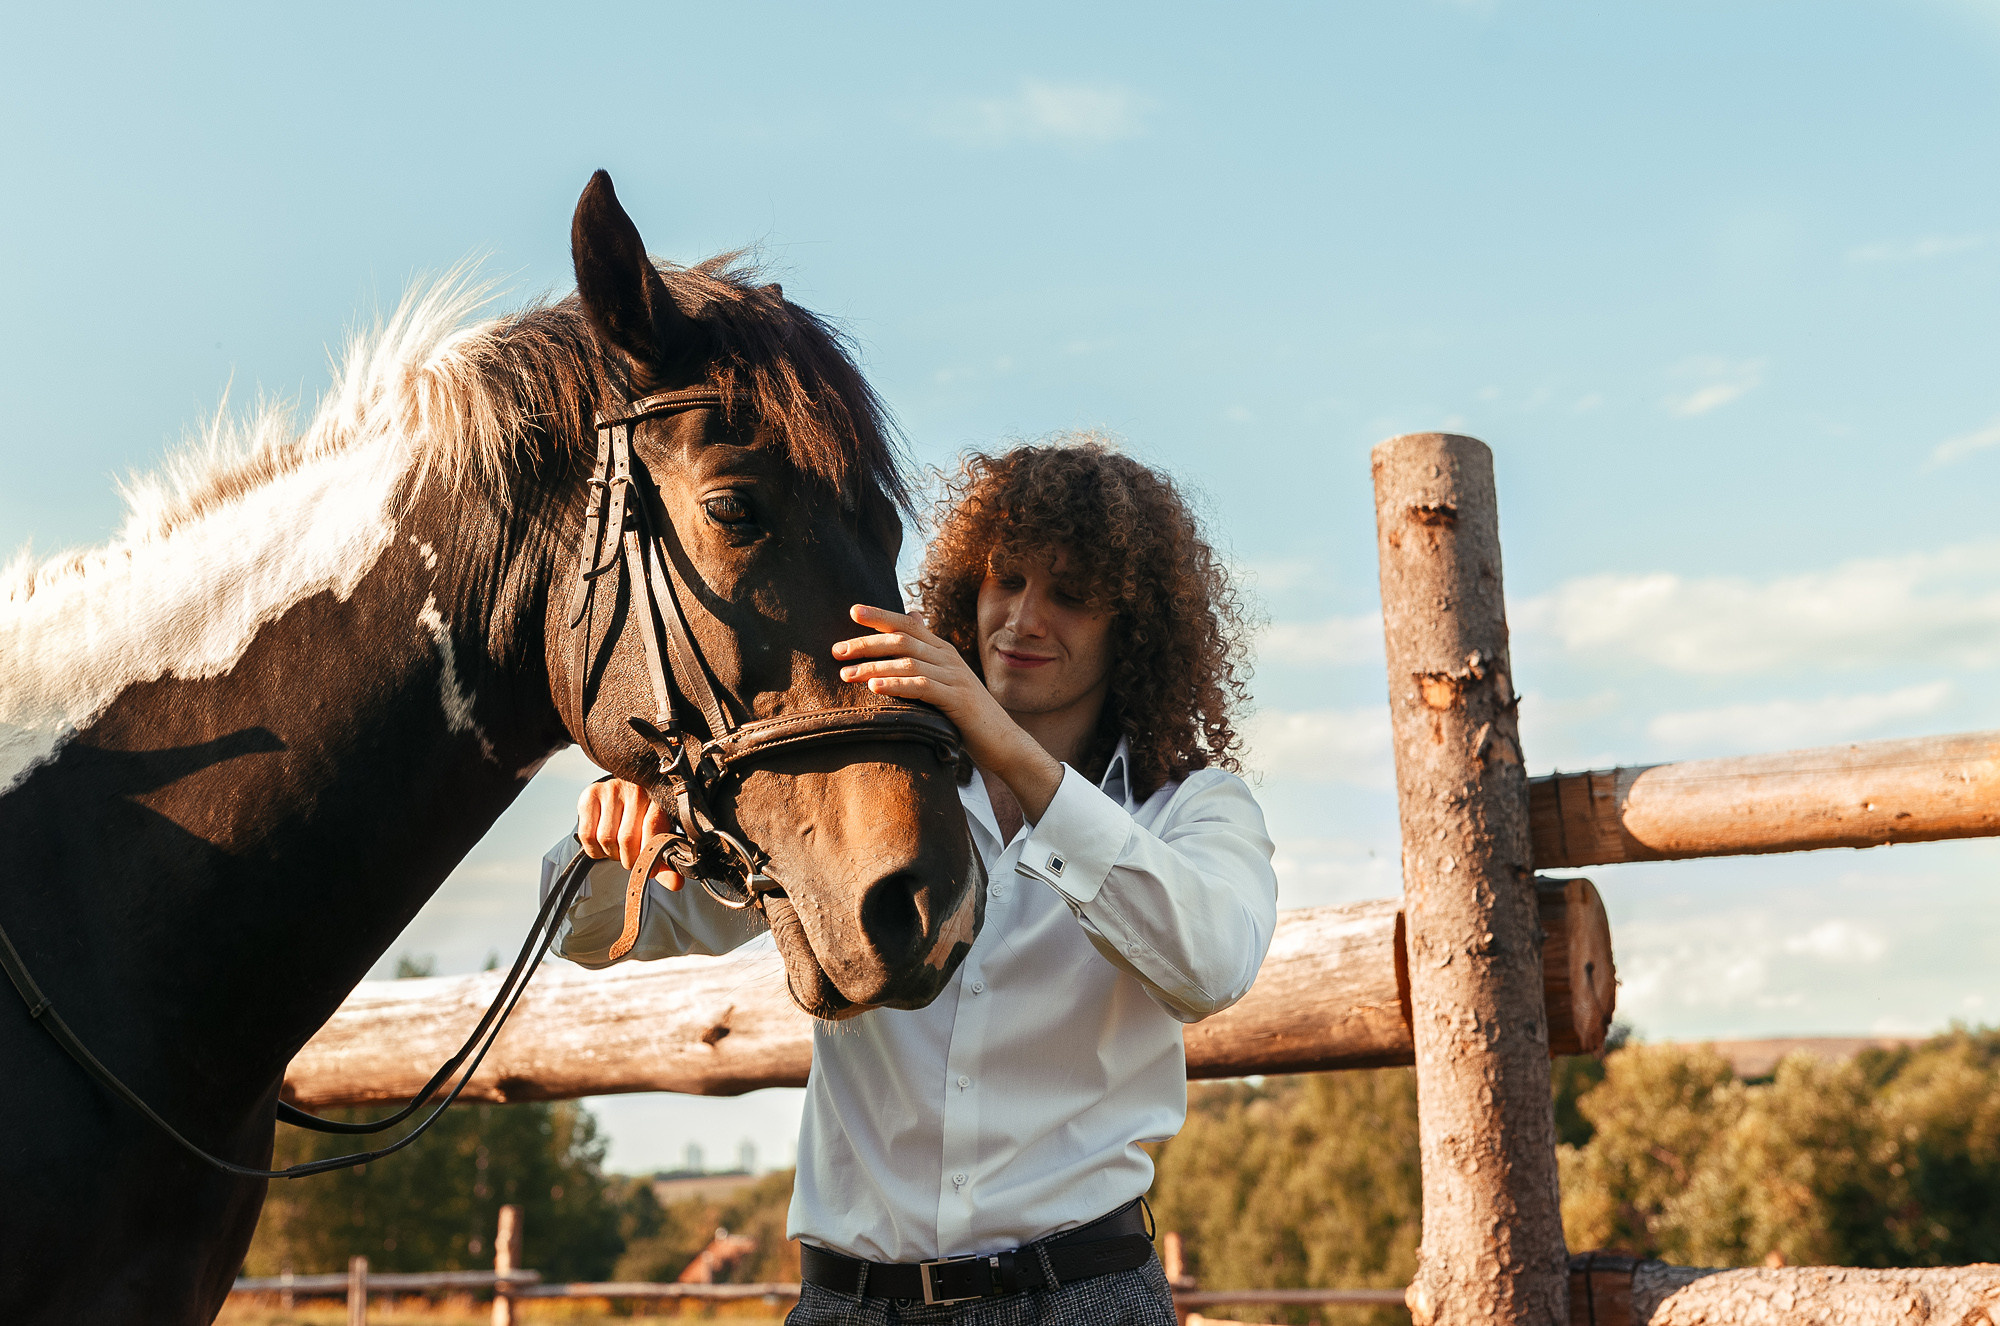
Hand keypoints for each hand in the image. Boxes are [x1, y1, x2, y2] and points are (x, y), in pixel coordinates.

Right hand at [576, 778, 683, 888]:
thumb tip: (676, 884)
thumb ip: (667, 862)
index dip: (648, 855)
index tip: (650, 870)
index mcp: (659, 799)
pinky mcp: (590, 794)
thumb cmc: (645, 819)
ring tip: (617, 850)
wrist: (625, 795)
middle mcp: (635, 790)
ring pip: (605, 837)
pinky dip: (594, 850)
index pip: (652, 828)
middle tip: (630, 858)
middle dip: (628, 859)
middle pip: (626, 838)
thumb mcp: (660, 837)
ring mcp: (611, 789)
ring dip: (610, 854)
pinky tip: (602, 846)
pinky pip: (587, 834)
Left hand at [833, 605, 1062, 821]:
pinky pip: (922, 687)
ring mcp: (954, 677)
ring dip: (873, 667)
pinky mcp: (957, 700)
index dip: (880, 615)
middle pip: (902, 640)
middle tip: (837, 651)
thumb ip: (927, 653)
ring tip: (846, 674)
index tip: (853, 611)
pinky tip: (874, 688)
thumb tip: (912, 619)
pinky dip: (896, 685)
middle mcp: (948, 657)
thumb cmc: (967, 713)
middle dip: (866, 644)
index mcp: (942, 650)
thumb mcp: (946, 678)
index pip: (907, 624)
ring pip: (908, 663)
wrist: (1003, 741)